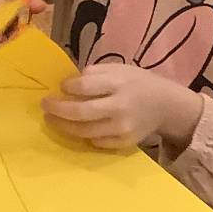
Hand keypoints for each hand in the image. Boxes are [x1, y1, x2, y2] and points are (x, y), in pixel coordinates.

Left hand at [41, 62, 203, 151]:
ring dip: (64, 126)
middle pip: (80, 112)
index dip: (67, 87)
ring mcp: (121, 128)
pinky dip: (83, 136)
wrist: (167, 105)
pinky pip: (96, 142)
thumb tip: (68, 83)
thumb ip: (95, 72)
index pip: (84, 86)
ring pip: (84, 131)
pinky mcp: (124, 143)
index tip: (61, 87)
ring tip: (52, 119)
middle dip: (57, 109)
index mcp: (118, 84)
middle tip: (45, 105)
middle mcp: (119, 107)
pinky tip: (75, 129)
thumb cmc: (138, 83)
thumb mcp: (120, 68)